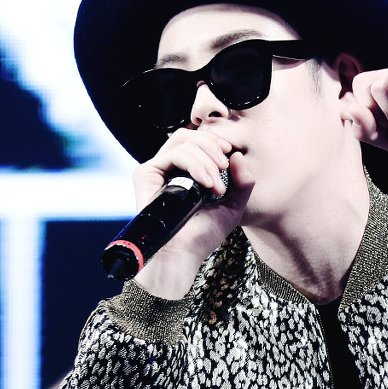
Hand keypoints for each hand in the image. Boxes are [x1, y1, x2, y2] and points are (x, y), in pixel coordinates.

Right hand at [131, 128, 254, 298]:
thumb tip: (237, 155)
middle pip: (189, 136)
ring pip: (183, 141)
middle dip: (212, 146)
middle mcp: (168, 168)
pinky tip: (206, 184)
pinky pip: (174, 154)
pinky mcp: (145, 173)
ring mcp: (156, 170)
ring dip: (206, 158)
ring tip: (216, 185)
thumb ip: (241, 182)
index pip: (196, 141)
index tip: (230, 153)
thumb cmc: (203, 235)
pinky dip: (195, 164)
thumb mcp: (232, 206)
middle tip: (225, 165)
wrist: (184, 253)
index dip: (214, 141)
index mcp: (184, 172)